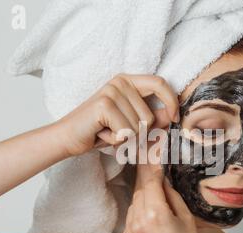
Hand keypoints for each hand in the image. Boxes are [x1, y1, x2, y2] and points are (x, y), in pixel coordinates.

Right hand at [54, 74, 178, 156]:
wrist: (68, 137)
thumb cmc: (101, 131)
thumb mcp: (131, 125)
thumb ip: (152, 119)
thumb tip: (170, 116)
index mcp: (128, 81)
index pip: (160, 83)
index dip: (171, 102)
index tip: (174, 118)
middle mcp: (120, 82)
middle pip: (150, 115)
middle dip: (138, 133)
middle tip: (119, 133)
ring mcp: (111, 91)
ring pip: (139, 127)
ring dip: (126, 138)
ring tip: (108, 132)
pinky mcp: (104, 105)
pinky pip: (126, 132)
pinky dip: (116, 141)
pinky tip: (101, 134)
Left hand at [120, 162, 212, 232]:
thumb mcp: (187, 219)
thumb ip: (171, 196)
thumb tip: (162, 180)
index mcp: (155, 214)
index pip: (150, 180)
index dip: (151, 166)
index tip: (152, 155)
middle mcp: (137, 223)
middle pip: (140, 191)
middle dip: (149, 185)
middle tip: (158, 181)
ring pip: (133, 206)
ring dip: (144, 203)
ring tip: (160, 214)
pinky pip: (129, 223)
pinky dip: (138, 219)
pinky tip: (153, 229)